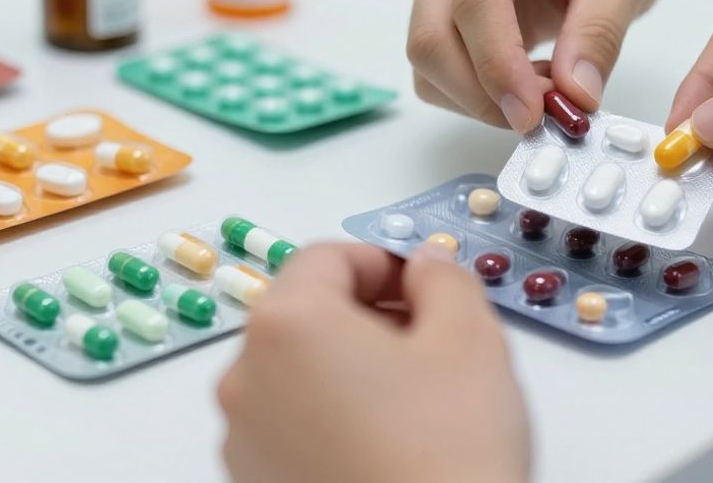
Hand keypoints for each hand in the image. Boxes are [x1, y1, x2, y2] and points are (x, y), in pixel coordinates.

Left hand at [218, 243, 529, 482]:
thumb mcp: (470, 340)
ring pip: (297, 373)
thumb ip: (444, 279)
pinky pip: (290, 427)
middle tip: (430, 342)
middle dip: (368, 316)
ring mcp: (242, 439)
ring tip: (413, 403)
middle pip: (306, 314)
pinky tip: (386, 445)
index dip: (386, 262)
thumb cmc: (447, 454)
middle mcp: (245, 377)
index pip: (328, 257)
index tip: (426, 286)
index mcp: (288, 324)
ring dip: (349, 369)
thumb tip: (425, 264)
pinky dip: (331, 419)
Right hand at [408, 0, 670, 130]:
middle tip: (544, 116)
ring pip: (428, 59)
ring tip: (546, 86)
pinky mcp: (434, 8)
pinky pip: (434, 71)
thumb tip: (573, 95)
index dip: (498, 65)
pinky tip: (524, 79)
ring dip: (480, 96)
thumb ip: (599, 34)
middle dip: (483, 92)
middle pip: (433, 34)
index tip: (534, 114)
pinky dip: (476, 94)